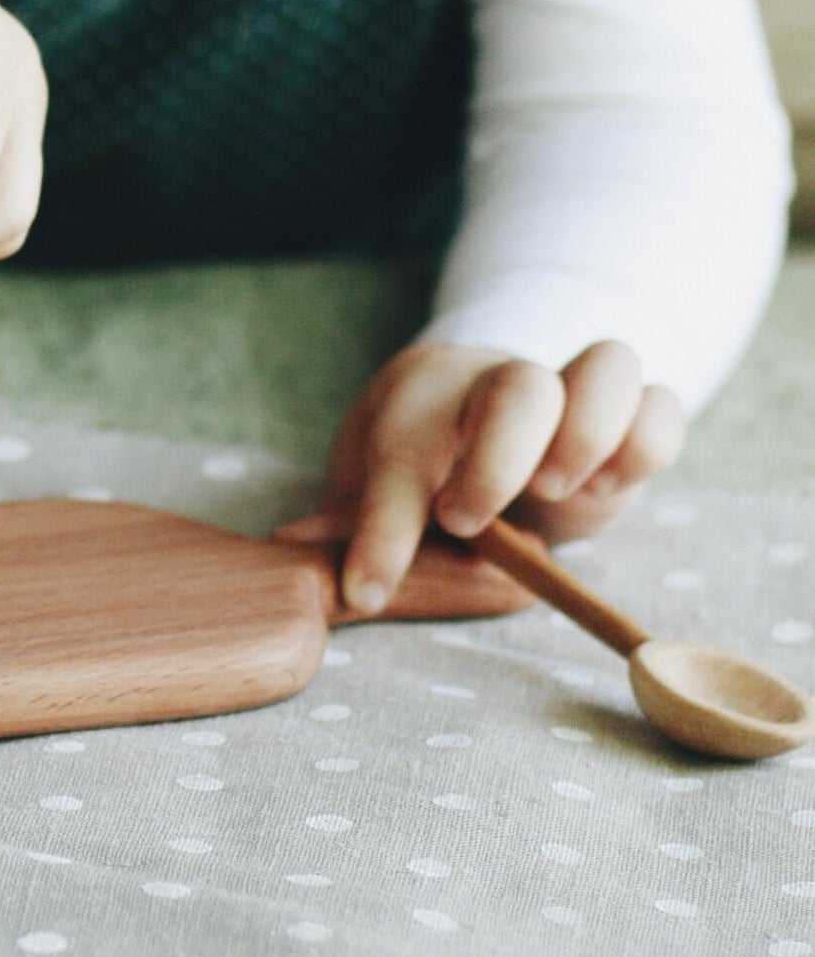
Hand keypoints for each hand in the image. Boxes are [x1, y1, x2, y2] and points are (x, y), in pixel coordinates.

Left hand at [276, 340, 684, 613]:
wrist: (480, 395)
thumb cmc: (419, 452)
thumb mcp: (371, 481)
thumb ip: (350, 519)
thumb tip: (297, 552)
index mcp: (421, 397)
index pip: (401, 455)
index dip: (384, 529)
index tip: (367, 590)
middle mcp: (498, 382)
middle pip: (519, 388)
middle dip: (498, 461)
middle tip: (464, 522)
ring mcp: (571, 392)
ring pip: (609, 366)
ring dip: (592, 434)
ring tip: (562, 493)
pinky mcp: (628, 419)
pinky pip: (660, 405)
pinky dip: (647, 446)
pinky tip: (606, 491)